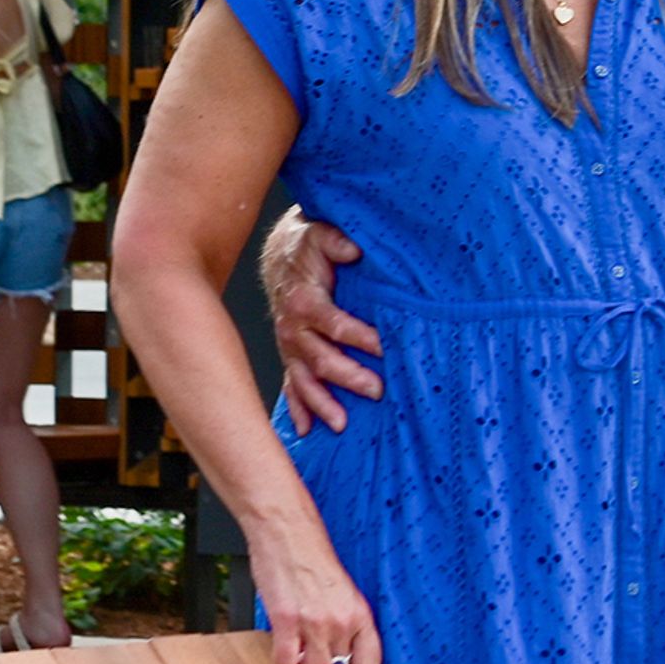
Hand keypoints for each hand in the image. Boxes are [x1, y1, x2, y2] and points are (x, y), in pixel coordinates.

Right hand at [251, 528, 381, 663]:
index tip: (345, 663)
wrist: (286, 530)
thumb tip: (343, 648)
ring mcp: (315, 623)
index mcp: (360, 612)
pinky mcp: (286, 621)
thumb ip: (347, 618)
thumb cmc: (311, 553)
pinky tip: (282, 642)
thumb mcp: (343, 588)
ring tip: (298, 648)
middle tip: (313, 649)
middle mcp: (342, 621)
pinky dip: (282, 658)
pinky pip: (286, 663)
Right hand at [258, 213, 384, 428]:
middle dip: (349, 377)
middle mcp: (292, 329)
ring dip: (321, 403)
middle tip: (377, 390)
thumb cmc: (306, 246)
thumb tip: (354, 250)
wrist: (279, 254)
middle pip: (321, 359)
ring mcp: (289, 346)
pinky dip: (297, 408)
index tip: (385, 347)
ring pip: (304, 379)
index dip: (360, 337)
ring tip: (341, 424)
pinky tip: (306, 430)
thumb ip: (336, 241)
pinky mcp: (290, 354)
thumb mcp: (320, 233)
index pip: (335, 325)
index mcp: (304, 302)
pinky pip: (291, 385)